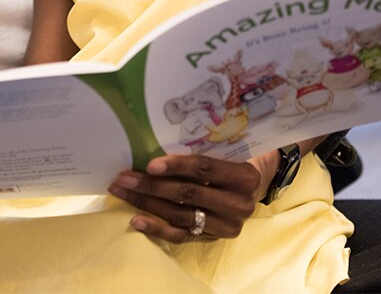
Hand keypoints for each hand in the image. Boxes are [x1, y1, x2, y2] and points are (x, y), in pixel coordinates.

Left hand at [108, 152, 274, 243]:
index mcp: (243, 177)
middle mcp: (238, 204)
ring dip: (146, 204)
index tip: (148, 164)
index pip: (204, 170)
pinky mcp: (213, 239)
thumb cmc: (238, 158)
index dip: (176, 166)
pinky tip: (136, 220)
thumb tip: (158, 141)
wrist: (258, 184)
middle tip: (123, 177)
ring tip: (122, 193)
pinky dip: (157, 228)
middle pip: (187, 194)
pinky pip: (181, 236)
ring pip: (180, 215)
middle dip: (151, 185)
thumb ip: (204, 148)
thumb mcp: (229, 148)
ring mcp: (226, 225)